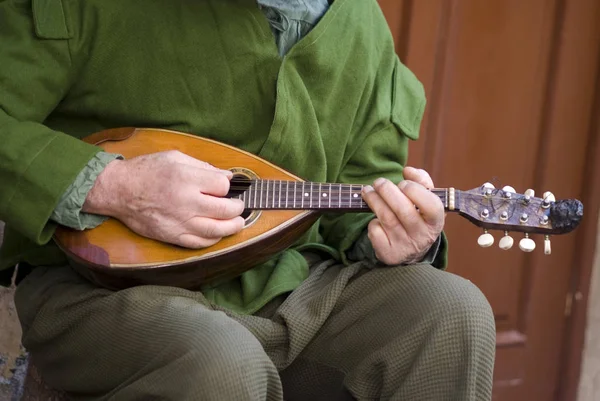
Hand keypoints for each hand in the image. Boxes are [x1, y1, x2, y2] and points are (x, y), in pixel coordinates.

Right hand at [83, 150, 244, 248]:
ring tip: (238, 221)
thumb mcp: (175, 157)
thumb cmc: (147, 171)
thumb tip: (228, 177)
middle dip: (237, 207)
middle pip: (225, 210)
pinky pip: (200, 243)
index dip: (229, 186)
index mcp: (186, 178)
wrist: (119, 191)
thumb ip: (203, 166)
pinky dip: (214, 239)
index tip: (228, 186)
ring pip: (216, 230)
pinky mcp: (172, 236)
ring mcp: (179, 222)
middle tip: (239, 205)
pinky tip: (218, 232)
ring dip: (233, 227)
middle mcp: (185, 202)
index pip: (223, 186)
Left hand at [361, 167, 444, 264]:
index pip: (431, 205)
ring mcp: (405, 246)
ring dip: (373, 200)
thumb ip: (421, 180)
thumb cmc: (419, 215)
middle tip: (379, 182)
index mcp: (436, 221)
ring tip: (368, 191)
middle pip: (402, 209)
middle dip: (386, 190)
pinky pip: (375, 232)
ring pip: (386, 218)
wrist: (412, 250)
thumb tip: (408, 170)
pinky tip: (376, 219)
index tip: (403, 184)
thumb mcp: (427, 199)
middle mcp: (422, 236)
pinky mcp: (389, 254)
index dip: (414, 190)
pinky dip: (372, 222)